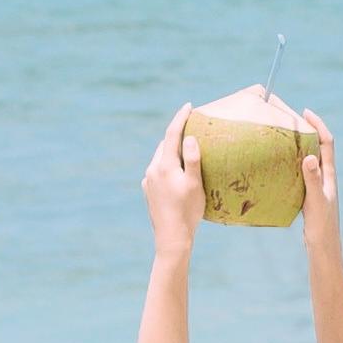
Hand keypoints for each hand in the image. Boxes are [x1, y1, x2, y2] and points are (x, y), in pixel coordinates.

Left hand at [141, 104, 201, 241]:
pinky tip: (176, 173)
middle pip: (165, 145)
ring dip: (171, 151)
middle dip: (177, 135)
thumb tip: (189, 137)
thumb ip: (192, 159)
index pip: (172, 134)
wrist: (171, 237)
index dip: (180, 118)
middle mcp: (152, 169)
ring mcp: (148, 181)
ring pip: (160, 158)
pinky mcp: (148, 191)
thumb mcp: (194, 183)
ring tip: (186, 150)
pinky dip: (167, 166)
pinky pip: (157, 171)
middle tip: (192, 128)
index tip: (188, 106)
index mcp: (164, 165)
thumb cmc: (187, 210)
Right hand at [291, 114, 341, 245]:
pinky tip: (280, 167)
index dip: (319, 125)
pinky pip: (302, 174)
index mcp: (328, 176)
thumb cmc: (321, 225)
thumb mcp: (315, 201)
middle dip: (309, 131)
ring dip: (302, 147)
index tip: (306, 112)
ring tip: (285, 138)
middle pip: (320, 148)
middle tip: (293, 119)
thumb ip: (312, 179)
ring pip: (311, 160)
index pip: (327, 143)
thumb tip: (310, 156)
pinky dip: (294, 164)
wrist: (324, 247)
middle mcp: (325, 178)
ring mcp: (318, 187)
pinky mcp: (310, 196)